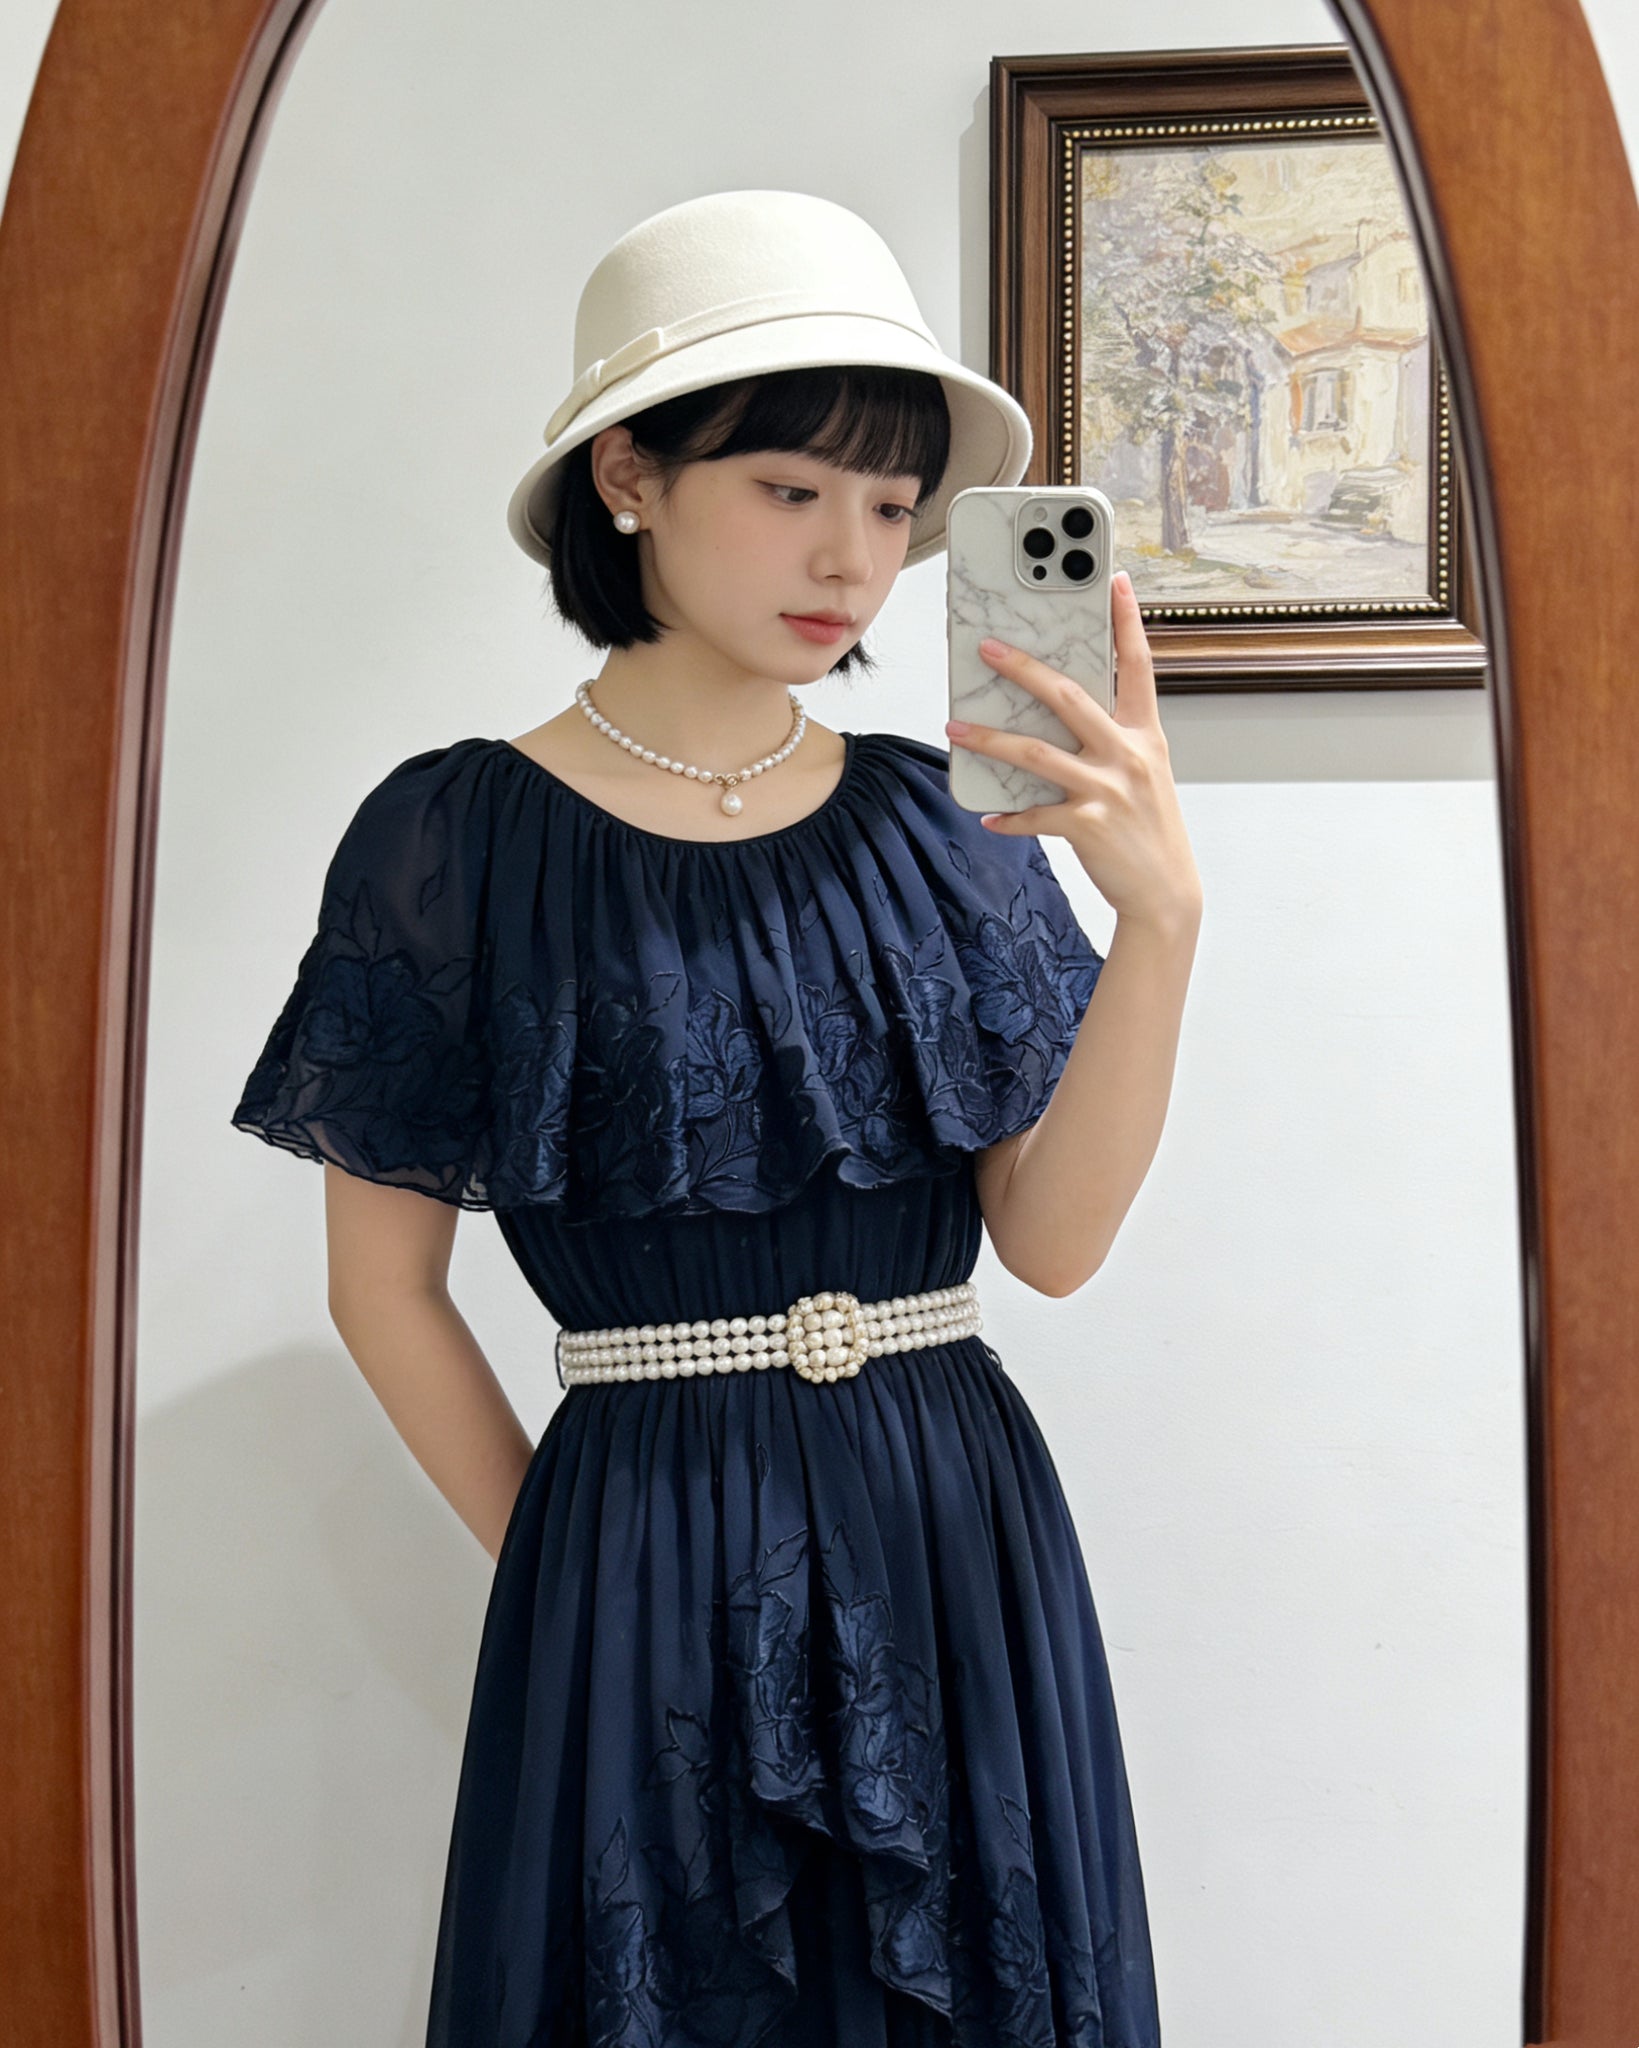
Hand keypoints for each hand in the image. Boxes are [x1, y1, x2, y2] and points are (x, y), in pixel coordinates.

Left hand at [944, 570, 1201, 927]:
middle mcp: (1128, 755)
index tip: (1115, 579)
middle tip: (986, 648)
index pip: (1137, 665)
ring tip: (954, 726)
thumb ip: (1110, 740)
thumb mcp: (1143, 773)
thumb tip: (1056, 715)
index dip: (1126, 621)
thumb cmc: (1147, 829)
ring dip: (989, 739)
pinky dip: (1008, 817)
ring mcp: (1108, 790)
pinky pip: (1034, 815)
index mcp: (1145, 735)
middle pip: (1069, 697)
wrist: (1166, 893)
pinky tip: (988, 816)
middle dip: (1023, 668)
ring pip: (1036, 753)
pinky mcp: (1088, 826)